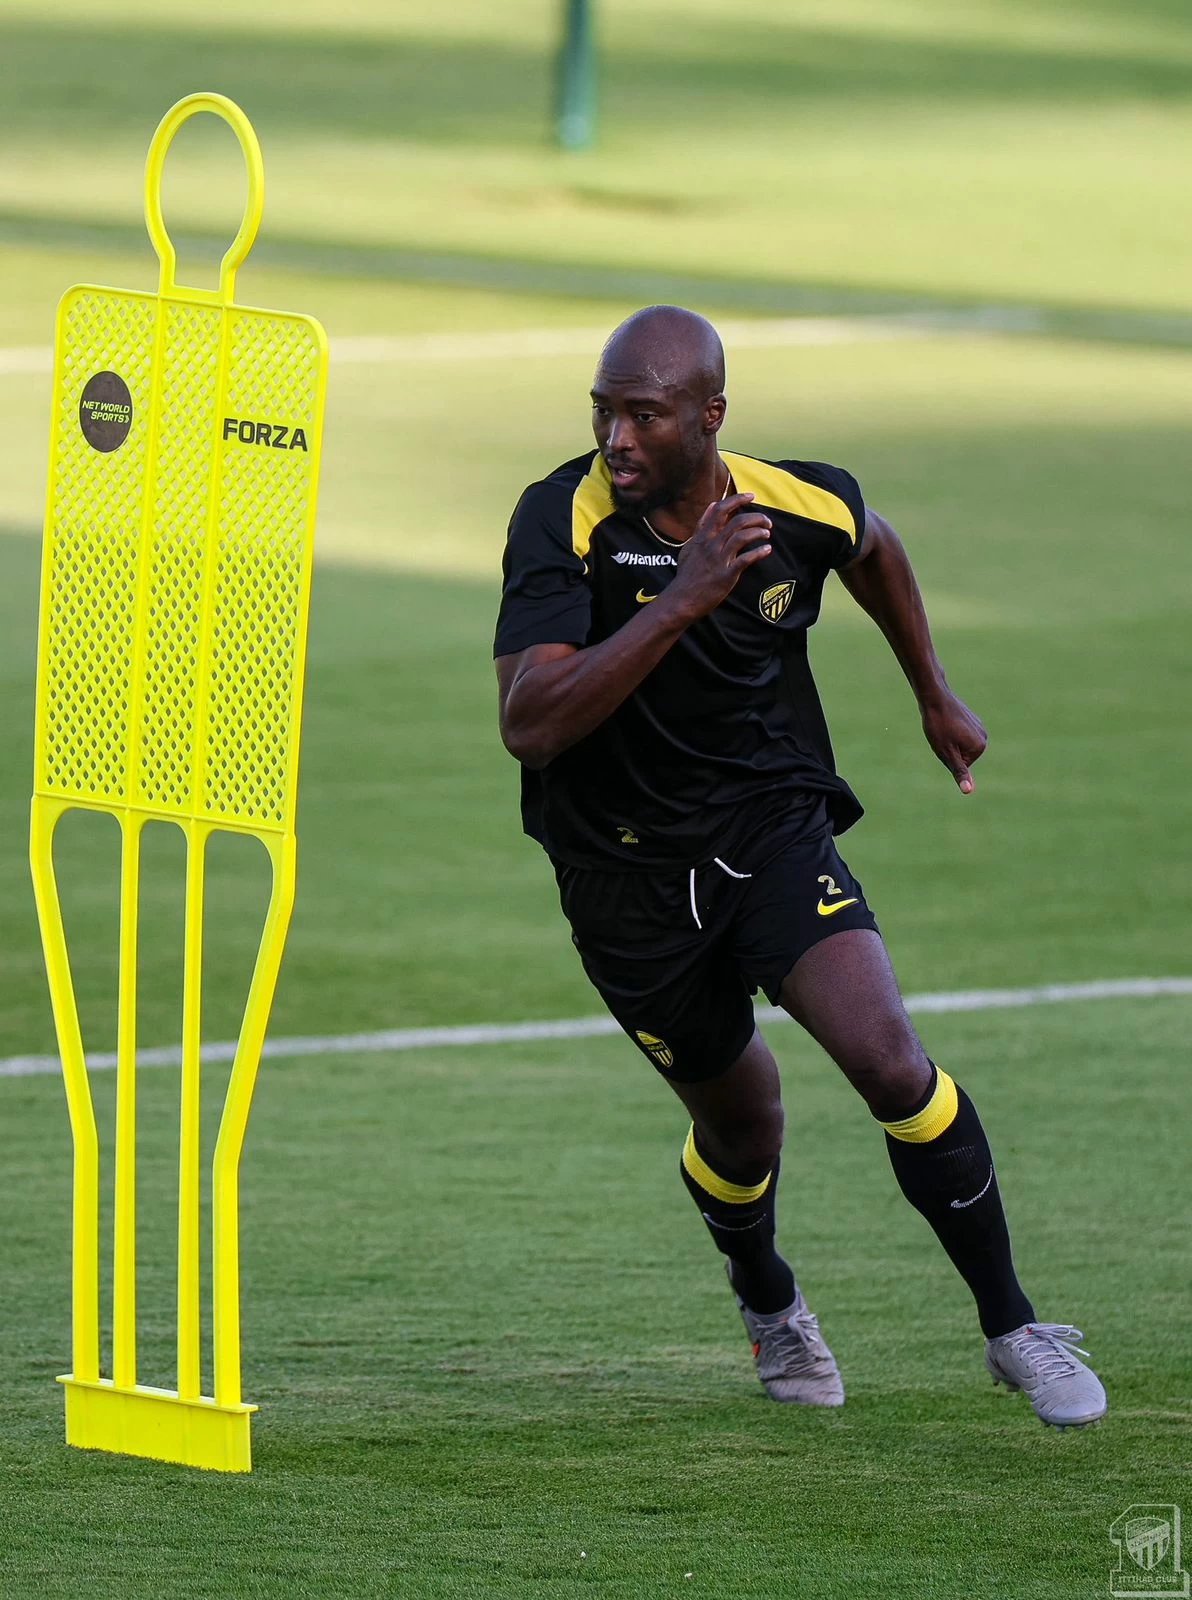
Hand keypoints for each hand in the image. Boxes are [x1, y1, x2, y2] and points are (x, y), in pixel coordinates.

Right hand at [664, 493, 771, 621]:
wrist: (682, 599)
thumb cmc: (688, 574)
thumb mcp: (691, 545)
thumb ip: (702, 525)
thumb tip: (712, 505)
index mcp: (703, 537)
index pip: (720, 510)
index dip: (737, 499)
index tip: (751, 496)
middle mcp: (711, 545)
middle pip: (737, 521)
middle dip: (756, 518)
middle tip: (767, 521)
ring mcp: (719, 560)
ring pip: (742, 537)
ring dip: (758, 532)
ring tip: (767, 534)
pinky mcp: (726, 575)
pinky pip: (745, 559)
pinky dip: (759, 552)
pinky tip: (767, 550)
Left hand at [920, 690, 986, 793]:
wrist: (935, 698)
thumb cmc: (938, 726)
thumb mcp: (946, 753)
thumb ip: (959, 772)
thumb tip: (968, 791)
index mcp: (980, 747)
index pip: (961, 766)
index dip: (946, 757)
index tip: (943, 743)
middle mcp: (984, 738)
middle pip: (962, 755)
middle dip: (949, 750)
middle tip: (941, 736)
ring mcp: (979, 728)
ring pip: (959, 745)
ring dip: (949, 741)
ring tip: (943, 728)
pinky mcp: (972, 720)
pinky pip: (959, 734)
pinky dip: (950, 731)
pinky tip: (946, 721)